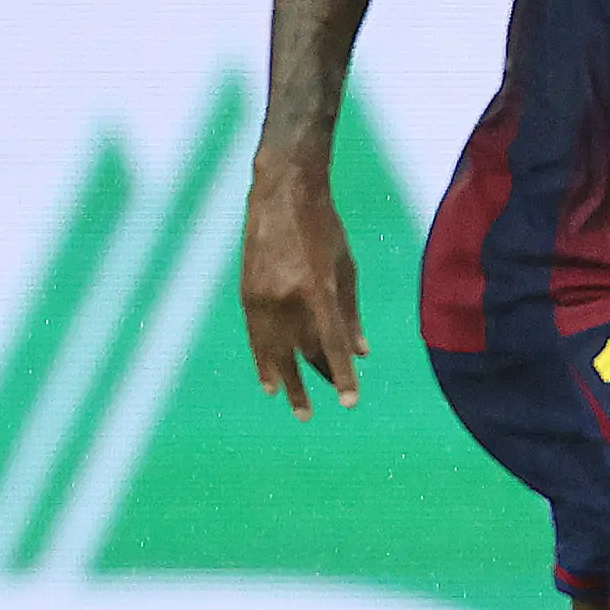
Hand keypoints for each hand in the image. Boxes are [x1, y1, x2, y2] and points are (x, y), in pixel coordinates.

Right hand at [241, 159, 366, 418]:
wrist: (283, 192)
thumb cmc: (324, 228)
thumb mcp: (347, 268)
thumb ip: (352, 313)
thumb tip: (362, 354)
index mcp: (316, 288)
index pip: (332, 342)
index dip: (341, 374)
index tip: (349, 401)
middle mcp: (286, 296)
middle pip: (301, 351)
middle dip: (311, 383)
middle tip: (313, 417)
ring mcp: (262, 295)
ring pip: (274, 349)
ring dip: (285, 380)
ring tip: (295, 408)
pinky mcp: (247, 292)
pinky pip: (257, 336)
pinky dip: (263, 359)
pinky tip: (270, 380)